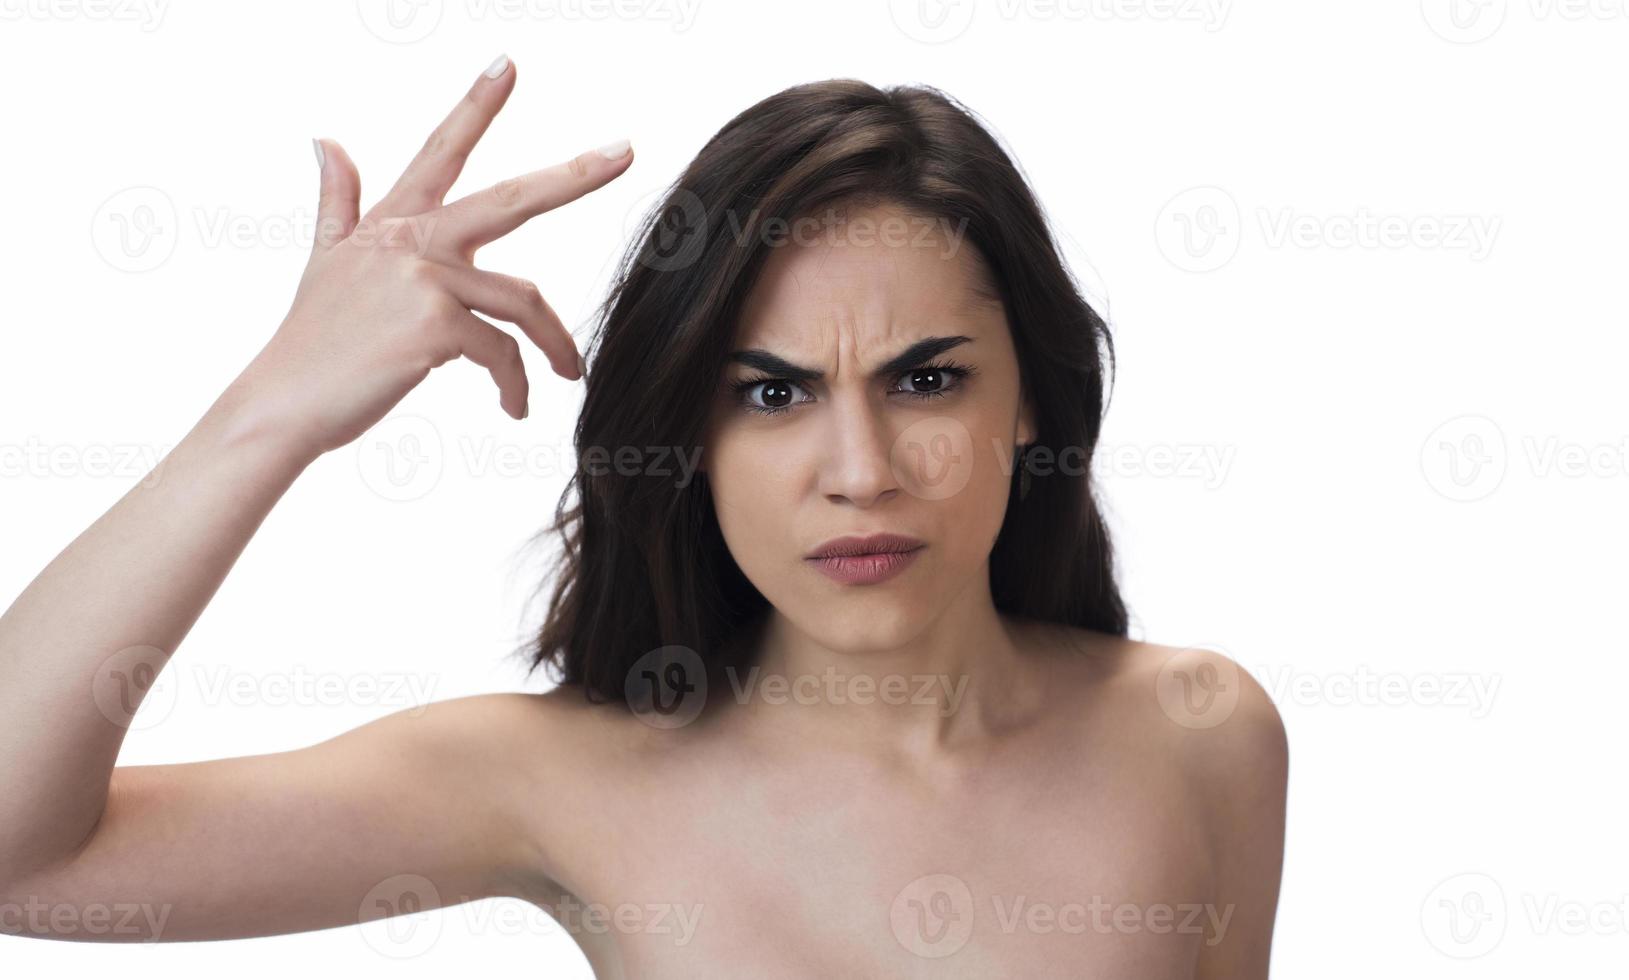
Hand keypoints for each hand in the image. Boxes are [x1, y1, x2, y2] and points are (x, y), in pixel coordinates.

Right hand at [227, 54, 631, 457]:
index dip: (475, 105)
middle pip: (511, 199)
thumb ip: (337, 200)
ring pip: (523, 301)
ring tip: (569, 375)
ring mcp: (425, 279)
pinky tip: (514, 407)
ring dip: (555, 344)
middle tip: (626, 152)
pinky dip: (516, 383)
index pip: (441, 151)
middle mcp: (413, 241)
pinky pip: (502, 351)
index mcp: (392, 224)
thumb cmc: (311, 344)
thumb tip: (325, 139)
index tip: (509, 64)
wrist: (284, 404)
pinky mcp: (436, 325)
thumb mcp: (325, 261)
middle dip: (575, 174)